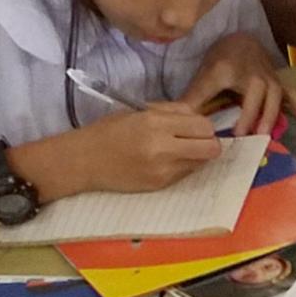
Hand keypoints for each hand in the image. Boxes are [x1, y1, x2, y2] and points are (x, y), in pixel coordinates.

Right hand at [61, 102, 222, 192]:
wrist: (84, 161)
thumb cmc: (109, 130)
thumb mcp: (140, 111)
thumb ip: (172, 110)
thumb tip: (199, 115)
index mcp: (156, 123)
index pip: (204, 126)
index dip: (204, 126)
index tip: (195, 126)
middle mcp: (163, 148)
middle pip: (211, 148)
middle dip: (209, 143)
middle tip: (196, 140)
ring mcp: (162, 170)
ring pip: (201, 163)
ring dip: (197, 156)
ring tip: (178, 150)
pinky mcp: (159, 185)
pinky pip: (185, 174)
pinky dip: (182, 166)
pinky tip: (165, 161)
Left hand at [180, 33, 295, 135]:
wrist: (242, 41)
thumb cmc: (222, 60)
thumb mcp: (204, 76)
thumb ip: (192, 99)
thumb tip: (174, 118)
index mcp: (233, 72)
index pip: (231, 94)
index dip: (232, 113)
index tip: (229, 134)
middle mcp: (255, 75)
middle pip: (258, 96)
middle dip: (253, 116)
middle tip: (247, 138)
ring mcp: (270, 78)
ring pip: (276, 96)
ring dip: (272, 115)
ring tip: (266, 135)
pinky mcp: (280, 82)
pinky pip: (292, 93)